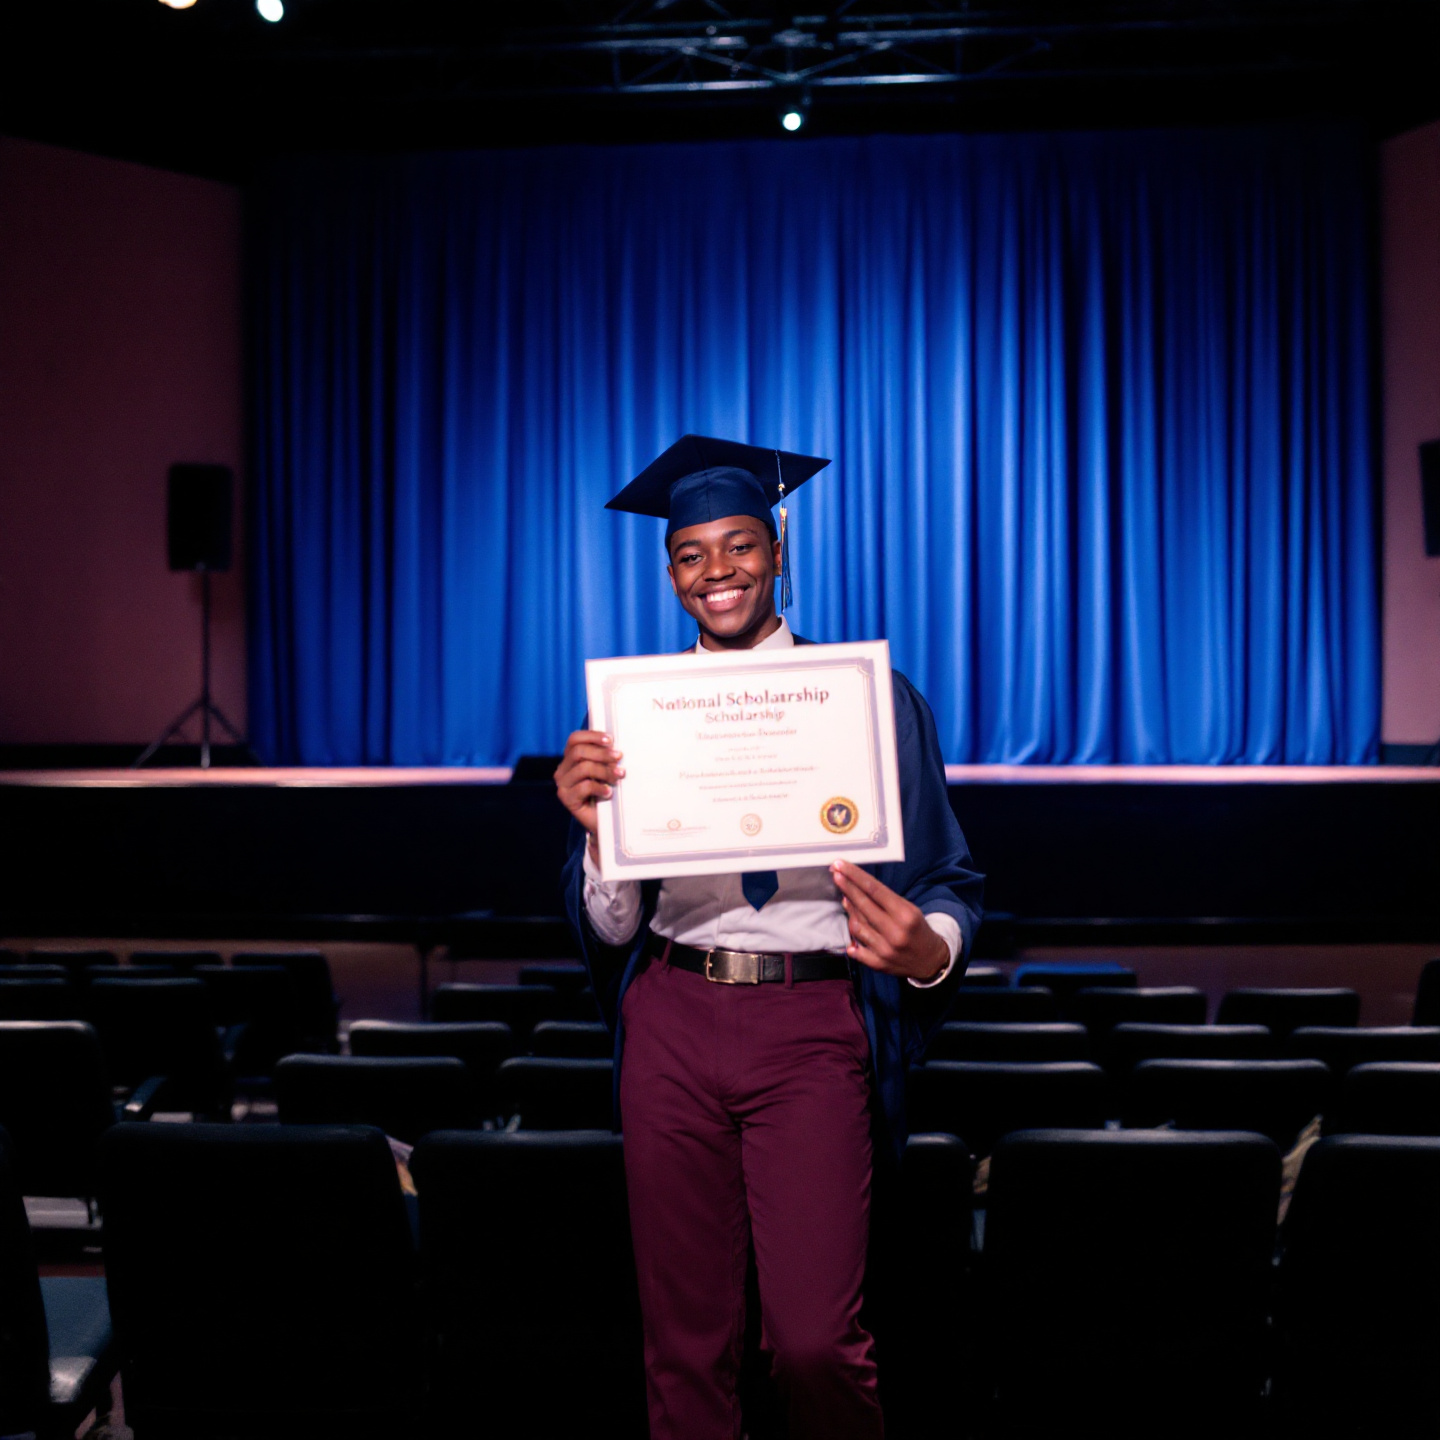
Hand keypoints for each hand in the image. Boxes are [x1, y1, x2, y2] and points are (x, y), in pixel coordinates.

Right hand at [554, 730, 623, 843]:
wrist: (605, 822)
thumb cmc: (607, 792)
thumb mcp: (606, 771)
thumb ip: (606, 758)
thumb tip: (616, 747)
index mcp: (571, 759)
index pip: (575, 739)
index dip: (592, 736)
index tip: (610, 740)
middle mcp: (563, 770)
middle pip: (579, 752)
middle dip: (602, 753)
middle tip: (619, 757)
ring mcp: (563, 784)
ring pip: (583, 768)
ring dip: (605, 770)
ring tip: (618, 776)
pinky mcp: (567, 798)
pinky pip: (584, 787)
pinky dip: (600, 787)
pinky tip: (609, 792)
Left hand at [830, 859, 949, 982]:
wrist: (930, 960)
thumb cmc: (916, 929)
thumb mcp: (909, 909)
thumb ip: (884, 900)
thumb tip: (855, 889)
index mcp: (905, 915)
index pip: (874, 890)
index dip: (855, 876)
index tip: (841, 865)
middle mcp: (895, 932)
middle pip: (863, 905)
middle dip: (847, 887)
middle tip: (835, 873)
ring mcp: (885, 950)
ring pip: (857, 926)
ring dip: (849, 910)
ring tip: (846, 898)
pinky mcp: (879, 964)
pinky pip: (857, 950)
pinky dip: (852, 940)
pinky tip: (852, 928)